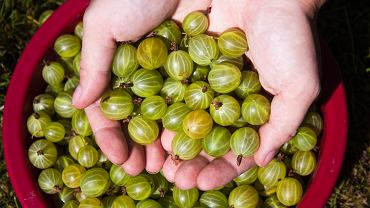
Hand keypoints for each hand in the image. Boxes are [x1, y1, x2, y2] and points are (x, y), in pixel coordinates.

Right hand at [72, 0, 210, 174]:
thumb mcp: (103, 24)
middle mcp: (143, 73)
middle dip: (139, 147)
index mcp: (116, 66)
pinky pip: (194, 99)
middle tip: (144, 170)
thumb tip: (76, 104)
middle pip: (139, 118)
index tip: (120, 159)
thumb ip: (93, 63)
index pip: (108, 109)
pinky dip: (192, 121)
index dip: (111, 136)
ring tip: (168, 165)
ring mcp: (172, 72)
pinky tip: (194, 141)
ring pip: (166, 115)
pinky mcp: (200, 66)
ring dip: (165, 142)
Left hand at [160, 0, 321, 189]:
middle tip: (175, 179)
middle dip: (191, 161)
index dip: (220, 169)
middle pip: (205, 138)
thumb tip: (261, 160)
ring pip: (186, 118)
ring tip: (159, 162)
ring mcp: (207, 80)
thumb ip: (283, 125)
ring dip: (173, 141)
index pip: (234, 148)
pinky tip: (152, 126)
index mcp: (253, 110)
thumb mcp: (298, 86)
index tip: (202, 183)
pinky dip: (163, 108)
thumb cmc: (292, 37)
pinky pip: (174, 89)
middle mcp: (227, 99)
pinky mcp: (190, 60)